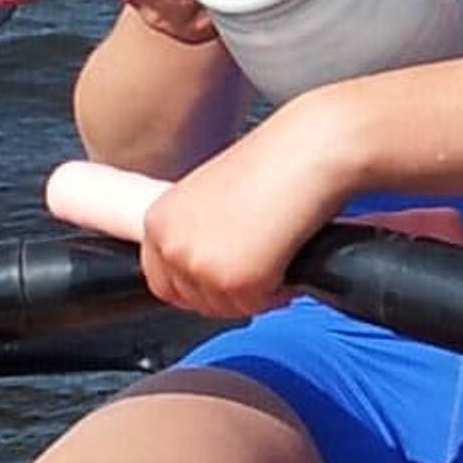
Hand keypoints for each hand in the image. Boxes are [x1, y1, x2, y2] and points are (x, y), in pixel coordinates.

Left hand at [134, 95, 378, 316]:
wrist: (304, 155)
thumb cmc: (271, 165)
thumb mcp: (210, 197)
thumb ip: (195, 234)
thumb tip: (205, 265)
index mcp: (158, 220)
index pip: (161, 281)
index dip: (196, 287)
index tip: (220, 283)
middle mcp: (171, 245)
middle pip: (194, 301)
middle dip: (229, 291)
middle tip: (259, 267)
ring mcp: (199, 266)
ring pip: (226, 307)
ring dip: (255, 291)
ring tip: (276, 255)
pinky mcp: (234, 282)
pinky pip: (256, 306)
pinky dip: (277, 290)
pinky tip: (287, 258)